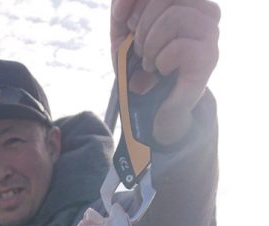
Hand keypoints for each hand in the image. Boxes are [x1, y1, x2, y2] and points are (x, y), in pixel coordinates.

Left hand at [110, 0, 220, 144]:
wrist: (155, 107)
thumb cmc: (142, 66)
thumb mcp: (125, 33)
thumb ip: (122, 9)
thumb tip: (122, 8)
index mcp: (187, 1)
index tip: (121, 19)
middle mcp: (205, 10)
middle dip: (143, 24)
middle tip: (139, 49)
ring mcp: (210, 32)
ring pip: (176, 16)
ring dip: (151, 44)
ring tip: (149, 62)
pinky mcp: (209, 56)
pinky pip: (180, 46)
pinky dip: (161, 61)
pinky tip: (162, 70)